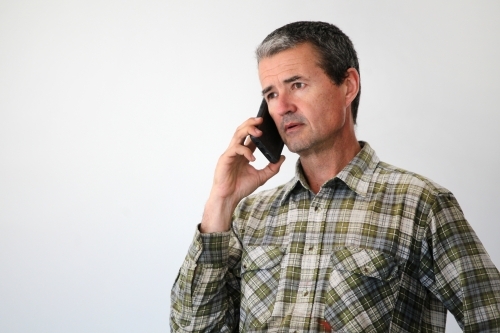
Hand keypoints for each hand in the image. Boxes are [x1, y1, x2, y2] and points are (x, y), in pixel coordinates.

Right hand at [200, 117, 284, 232]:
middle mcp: (236, 151)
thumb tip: (282, 158)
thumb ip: (272, 168)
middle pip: (242, 130)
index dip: (257, 128)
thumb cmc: (241, 187)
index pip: (250, 136)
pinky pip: (236, 149)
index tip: (267, 123)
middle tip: (262, 119)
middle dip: (251, 123)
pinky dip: (245, 151)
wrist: (229, 198)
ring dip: (248, 130)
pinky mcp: (225, 158)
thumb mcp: (261, 177)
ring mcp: (230, 153)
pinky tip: (252, 158)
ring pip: (237, 135)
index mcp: (244, 153)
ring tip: (259, 131)